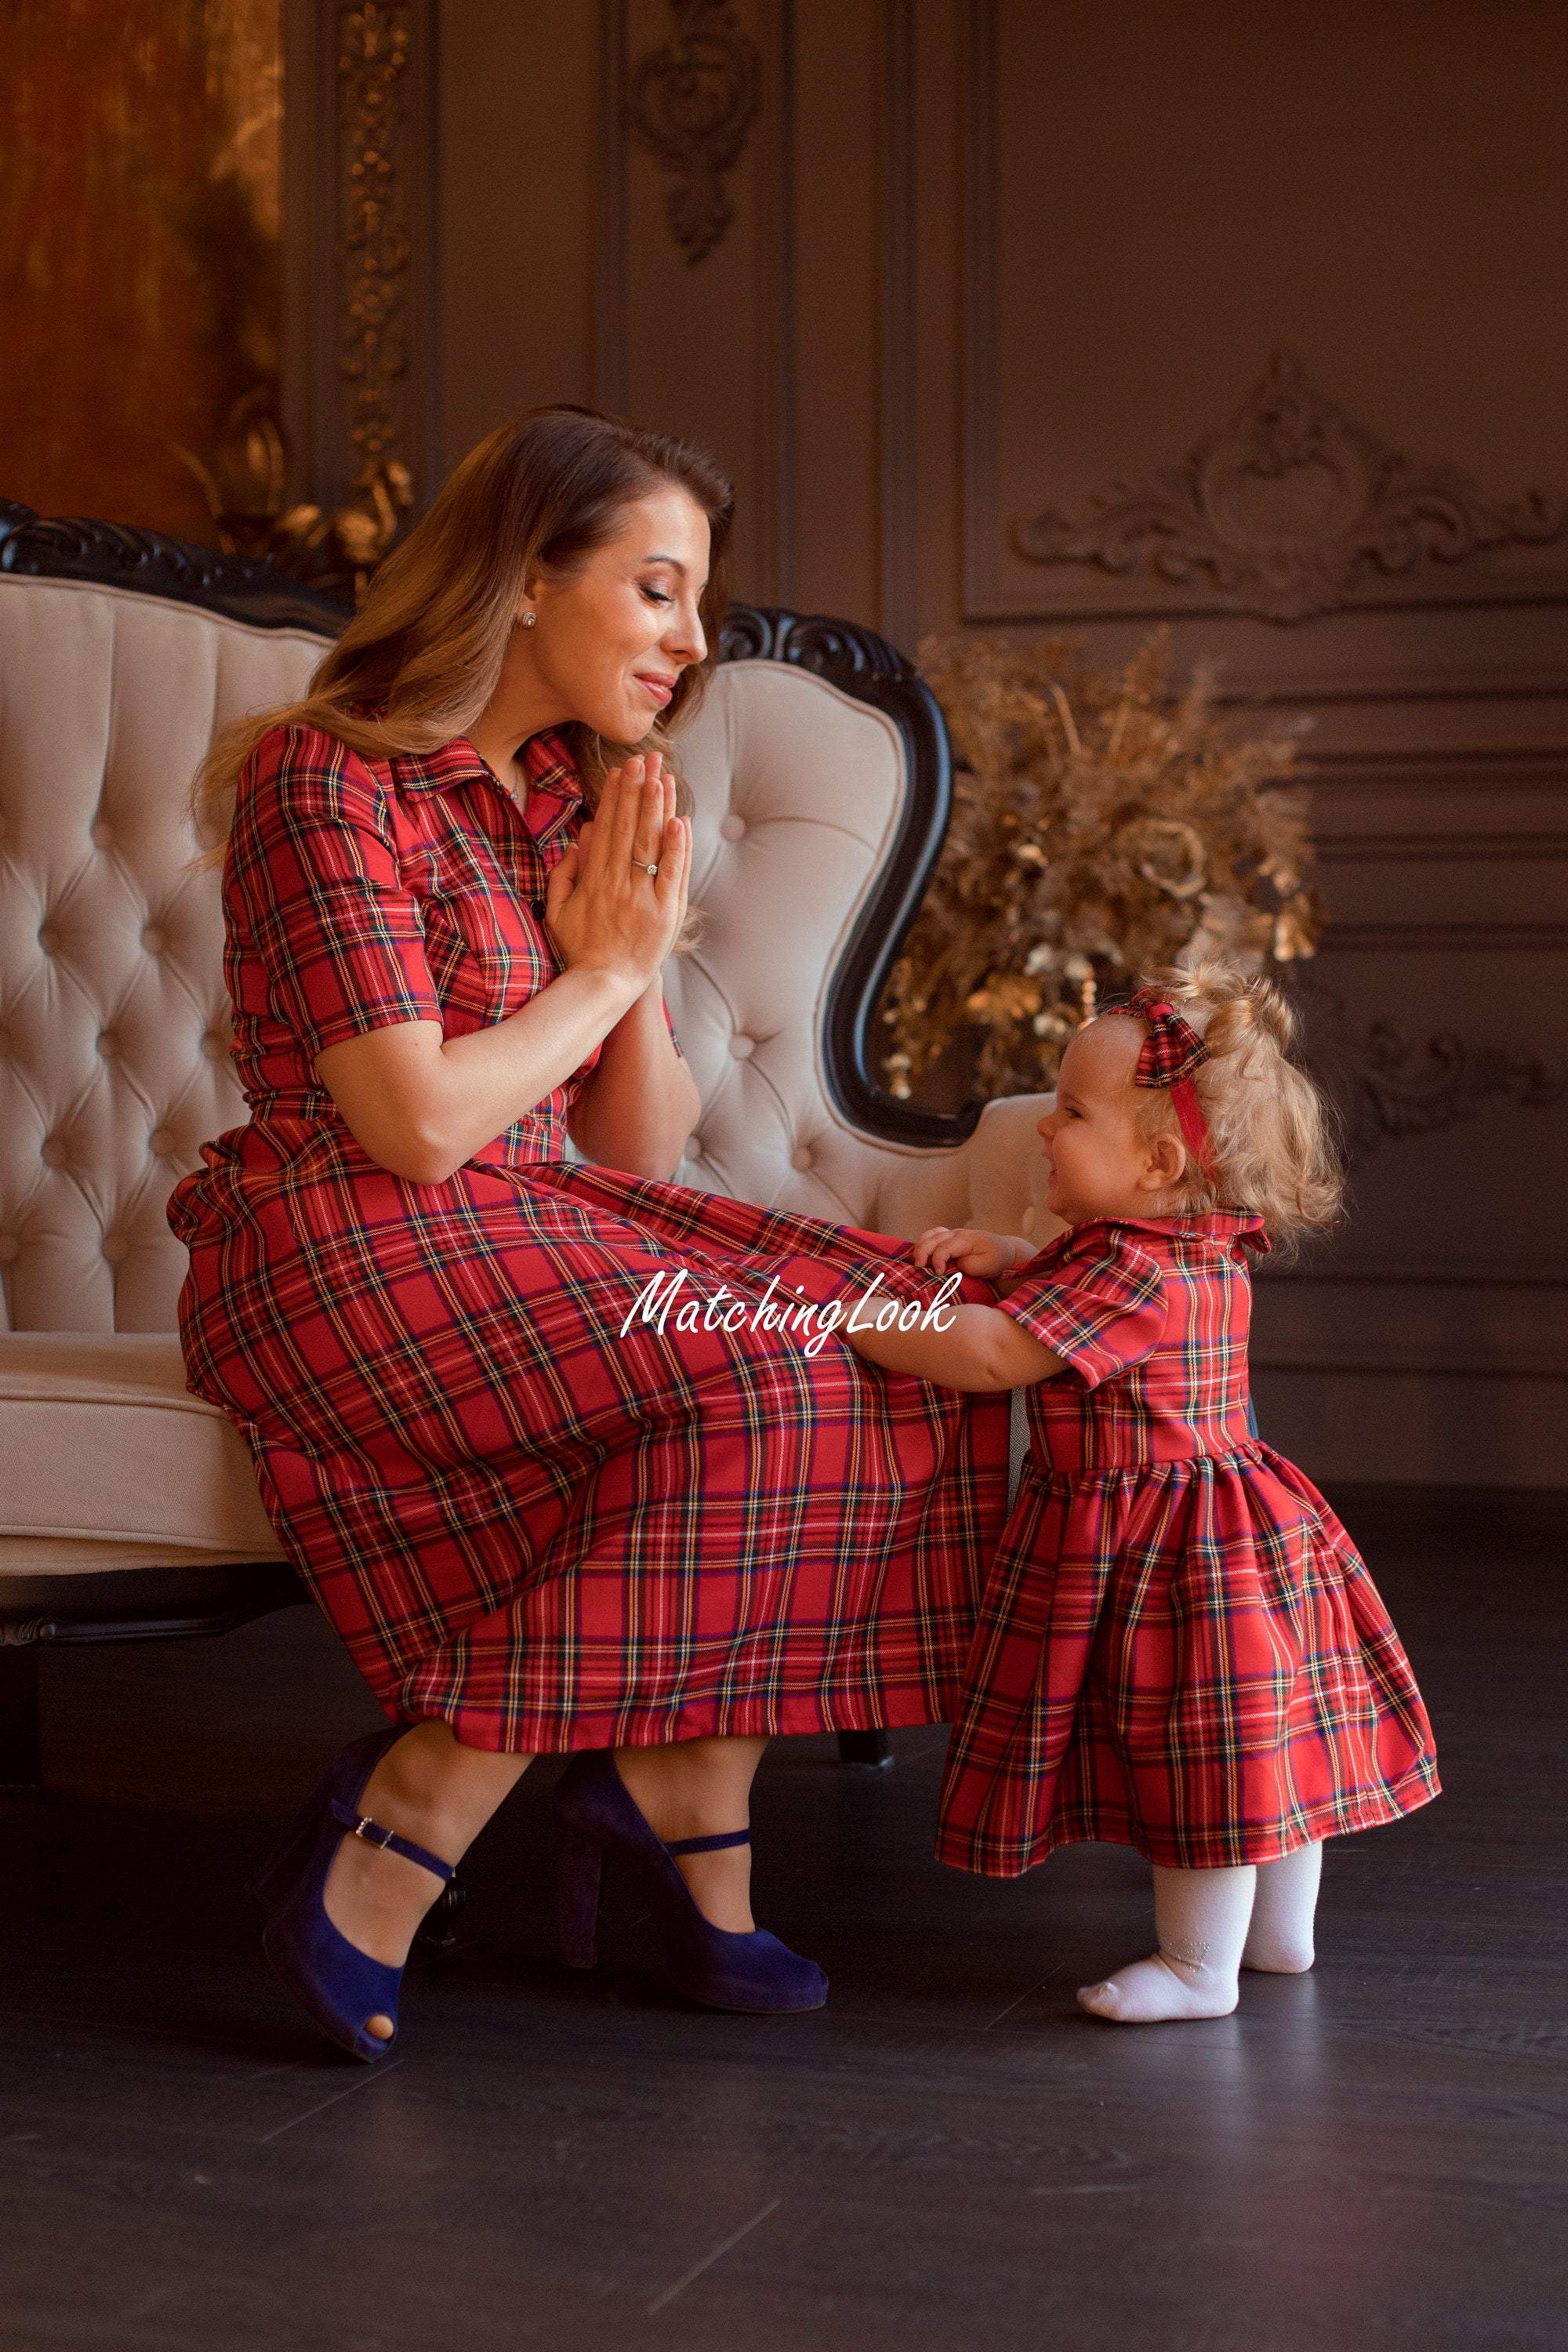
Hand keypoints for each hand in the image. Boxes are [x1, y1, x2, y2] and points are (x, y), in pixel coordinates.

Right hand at [543, 751, 689, 994]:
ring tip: (663, 776)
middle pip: (630, 827)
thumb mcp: (558, 909)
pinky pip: (672, 873)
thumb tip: (581, 836)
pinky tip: (680, 820)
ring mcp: (643, 896)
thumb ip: (565, 872)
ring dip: (658, 807)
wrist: (604, 985)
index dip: (615, 797)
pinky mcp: (666, 912)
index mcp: (594, 879)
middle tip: (646, 758)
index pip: (607, 828)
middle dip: (638, 790)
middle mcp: (618, 882)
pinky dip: (677, 847)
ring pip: (651, 844)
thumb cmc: (579, 949)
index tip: (622, 770)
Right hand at [912, 1225, 1016, 1279]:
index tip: (939, 1273)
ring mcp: (952, 1233)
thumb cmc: (996, 1259)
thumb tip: (954, 1265)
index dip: (938, 1260)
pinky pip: (932, 1235)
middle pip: (933, 1238)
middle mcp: (956, 1233)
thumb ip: (969, 1265)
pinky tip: (919, 1254)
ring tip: (917, 1261)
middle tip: (919, 1268)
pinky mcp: (950, 1237)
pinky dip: (923, 1242)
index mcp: (966, 1240)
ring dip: (920, 1246)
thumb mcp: (987, 1266)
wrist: (1004, 1250)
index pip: (945, 1247)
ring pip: (929, 1235)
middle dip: (922, 1253)